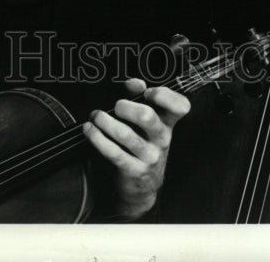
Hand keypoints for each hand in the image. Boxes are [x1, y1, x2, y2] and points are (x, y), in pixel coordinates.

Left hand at [83, 78, 189, 219]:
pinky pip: (114, 153)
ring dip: (105, 122)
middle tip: (116, 106)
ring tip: (96, 116)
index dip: (164, 95)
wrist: (143, 186)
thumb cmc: (144, 145)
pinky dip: (98, 138)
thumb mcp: (147, 123)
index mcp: (168, 123)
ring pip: (126, 135)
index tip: (147, 92)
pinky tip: (89, 130)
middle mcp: (162, 139)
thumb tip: (134, 83)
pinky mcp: (134, 171)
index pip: (180, 106)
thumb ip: (139, 98)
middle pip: (147, 116)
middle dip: (126, 107)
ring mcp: (149, 157)